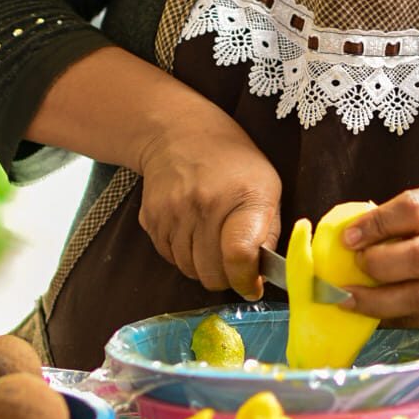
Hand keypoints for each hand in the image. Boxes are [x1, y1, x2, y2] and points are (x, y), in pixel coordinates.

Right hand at [137, 105, 281, 298]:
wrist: (179, 133)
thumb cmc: (234, 164)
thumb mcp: (267, 189)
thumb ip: (268, 235)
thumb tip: (258, 279)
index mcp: (242, 197)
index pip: (239, 256)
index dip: (246, 280)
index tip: (252, 285)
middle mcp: (204, 205)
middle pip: (211, 273)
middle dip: (226, 278)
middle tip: (233, 264)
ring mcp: (172, 212)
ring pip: (189, 270)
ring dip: (203, 266)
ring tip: (212, 241)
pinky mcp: (150, 218)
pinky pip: (169, 257)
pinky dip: (183, 255)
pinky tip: (192, 232)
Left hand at [340, 188, 418, 327]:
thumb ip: (389, 220)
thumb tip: (344, 240)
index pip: (413, 210)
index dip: (377, 224)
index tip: (347, 238)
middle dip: (380, 265)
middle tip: (355, 266)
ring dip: (376, 301)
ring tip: (347, 298)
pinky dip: (388, 318)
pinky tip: (369, 312)